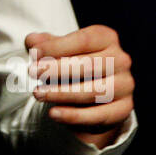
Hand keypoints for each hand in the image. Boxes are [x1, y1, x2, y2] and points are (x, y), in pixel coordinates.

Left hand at [24, 26, 133, 149]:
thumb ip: (45, 45)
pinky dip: (74, 116)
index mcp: (107, 38)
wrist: (94, 97)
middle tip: (31, 72)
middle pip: (88, 66)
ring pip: (93, 91)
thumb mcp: (59, 51)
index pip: (83, 40)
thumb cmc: (73, 65)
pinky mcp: (123, 109)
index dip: (56, 46)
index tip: (33, 53)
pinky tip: (54, 113)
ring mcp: (125, 85)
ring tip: (37, 93)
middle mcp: (121, 60)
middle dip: (56, 69)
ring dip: (61, 93)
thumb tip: (32, 40)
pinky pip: (99, 115)